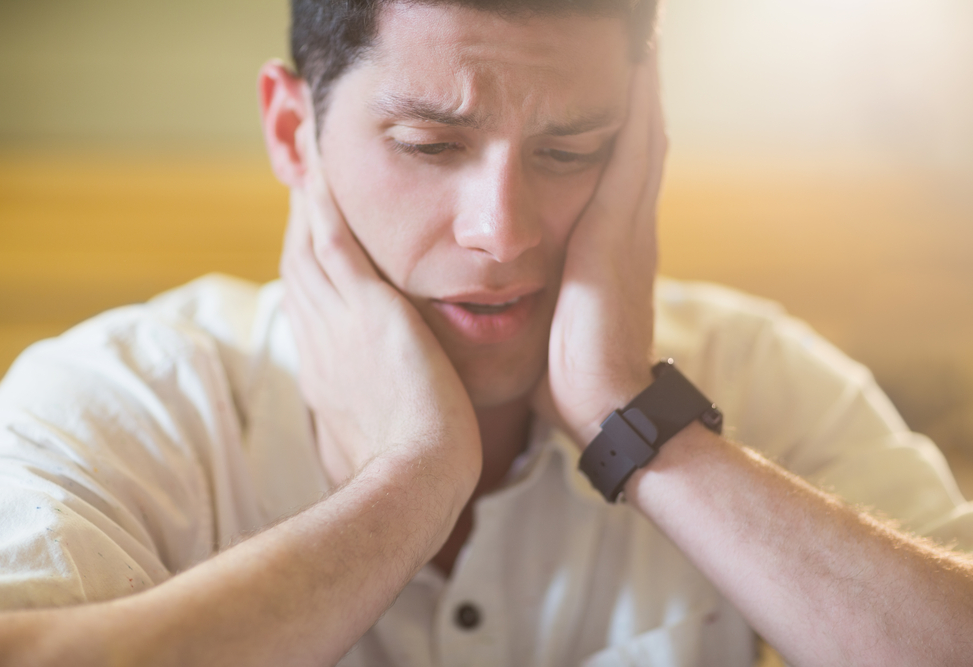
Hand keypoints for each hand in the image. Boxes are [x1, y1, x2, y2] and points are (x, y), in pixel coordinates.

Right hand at [280, 109, 481, 488]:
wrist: (413, 482)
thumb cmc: (405, 475)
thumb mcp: (374, 445)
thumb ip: (369, 424)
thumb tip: (367, 430)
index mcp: (324, 373)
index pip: (310, 307)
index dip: (307, 269)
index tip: (309, 243)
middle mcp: (319, 340)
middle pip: (299, 267)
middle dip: (295, 225)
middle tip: (299, 185)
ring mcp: (336, 322)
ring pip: (309, 246)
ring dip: (304, 201)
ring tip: (306, 159)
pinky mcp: (366, 308)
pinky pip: (335, 240)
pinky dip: (324, 203)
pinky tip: (321, 168)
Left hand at [532, 52, 666, 446]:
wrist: (605, 408)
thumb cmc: (572, 377)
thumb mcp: (553, 326)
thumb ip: (544, 299)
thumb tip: (507, 298)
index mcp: (608, 249)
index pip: (615, 174)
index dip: (617, 131)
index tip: (603, 90)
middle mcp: (627, 230)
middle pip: (636, 145)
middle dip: (635, 96)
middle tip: (637, 43)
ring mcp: (630, 229)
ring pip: (640, 140)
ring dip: (641, 90)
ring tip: (642, 40)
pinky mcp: (620, 233)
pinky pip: (633, 155)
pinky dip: (638, 111)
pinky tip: (637, 70)